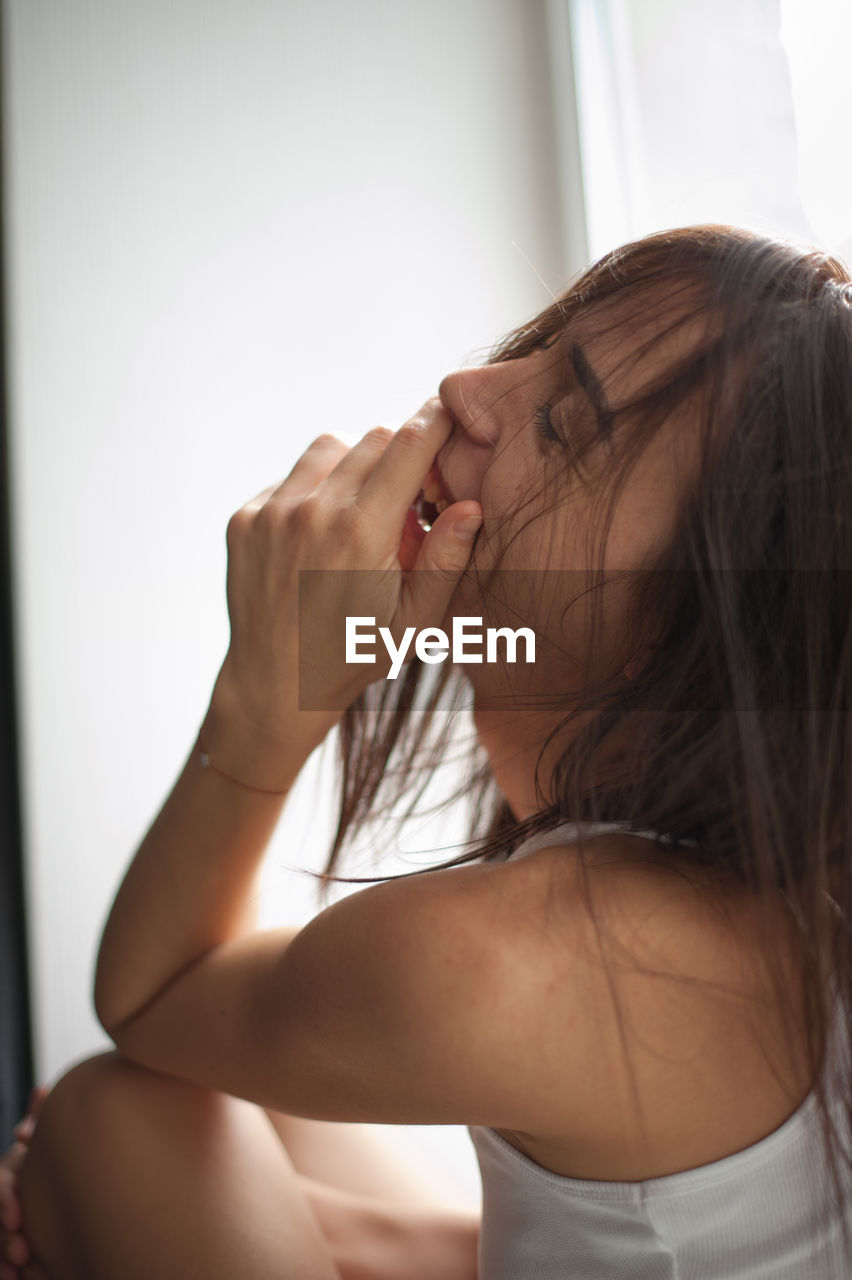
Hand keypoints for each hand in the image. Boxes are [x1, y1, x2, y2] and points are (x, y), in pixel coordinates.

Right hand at [1, 1087, 50, 1279]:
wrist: (36, 1190)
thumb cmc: (35, 1162)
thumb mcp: (37, 1143)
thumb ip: (37, 1119)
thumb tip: (43, 1089)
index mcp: (6, 1174)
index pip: (0, 1186)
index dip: (6, 1203)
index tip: (19, 1221)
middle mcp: (0, 1193)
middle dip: (4, 1237)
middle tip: (23, 1251)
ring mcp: (0, 1217)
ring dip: (2, 1256)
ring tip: (17, 1271)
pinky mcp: (2, 1241)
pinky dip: (2, 1269)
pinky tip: (12, 1278)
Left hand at [213, 399, 482, 748]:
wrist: (276, 684)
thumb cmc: (355, 655)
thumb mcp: (416, 620)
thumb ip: (447, 559)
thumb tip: (471, 504)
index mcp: (362, 532)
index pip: (409, 444)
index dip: (436, 421)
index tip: (450, 413)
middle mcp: (312, 511)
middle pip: (373, 438)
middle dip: (400, 453)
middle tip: (406, 496)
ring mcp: (271, 513)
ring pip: (328, 448)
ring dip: (353, 467)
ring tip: (359, 516)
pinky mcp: (244, 519)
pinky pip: (289, 477)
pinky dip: (312, 492)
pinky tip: (318, 538)